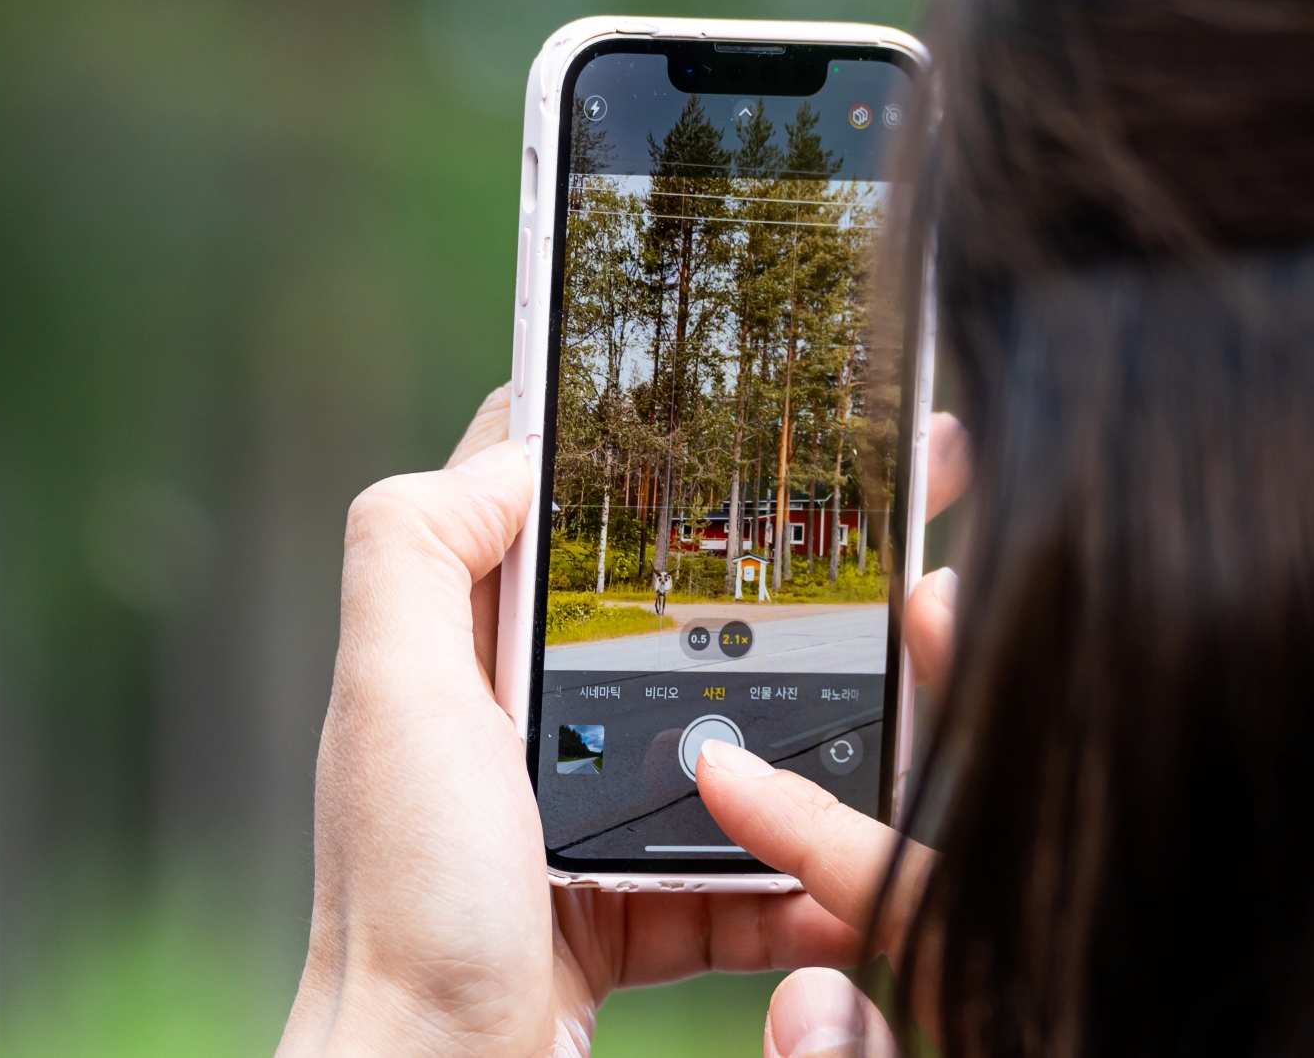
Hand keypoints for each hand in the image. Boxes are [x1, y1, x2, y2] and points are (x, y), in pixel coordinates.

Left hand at [275, 391, 967, 1057]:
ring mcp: (585, 816)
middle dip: (773, 572)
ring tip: (918, 677)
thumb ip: (415, 554)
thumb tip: (510, 453)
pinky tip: (860, 866)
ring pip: (726, 740)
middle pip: (666, 616)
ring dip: (814, 724)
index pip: (550, 510)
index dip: (633, 446)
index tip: (736, 406)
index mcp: (469, 655)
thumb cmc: (408, 906)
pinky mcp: (636, 904)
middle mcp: (525, 725)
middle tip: (893, 520)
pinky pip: (742, 865)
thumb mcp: (395, 699)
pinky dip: (801, 872)